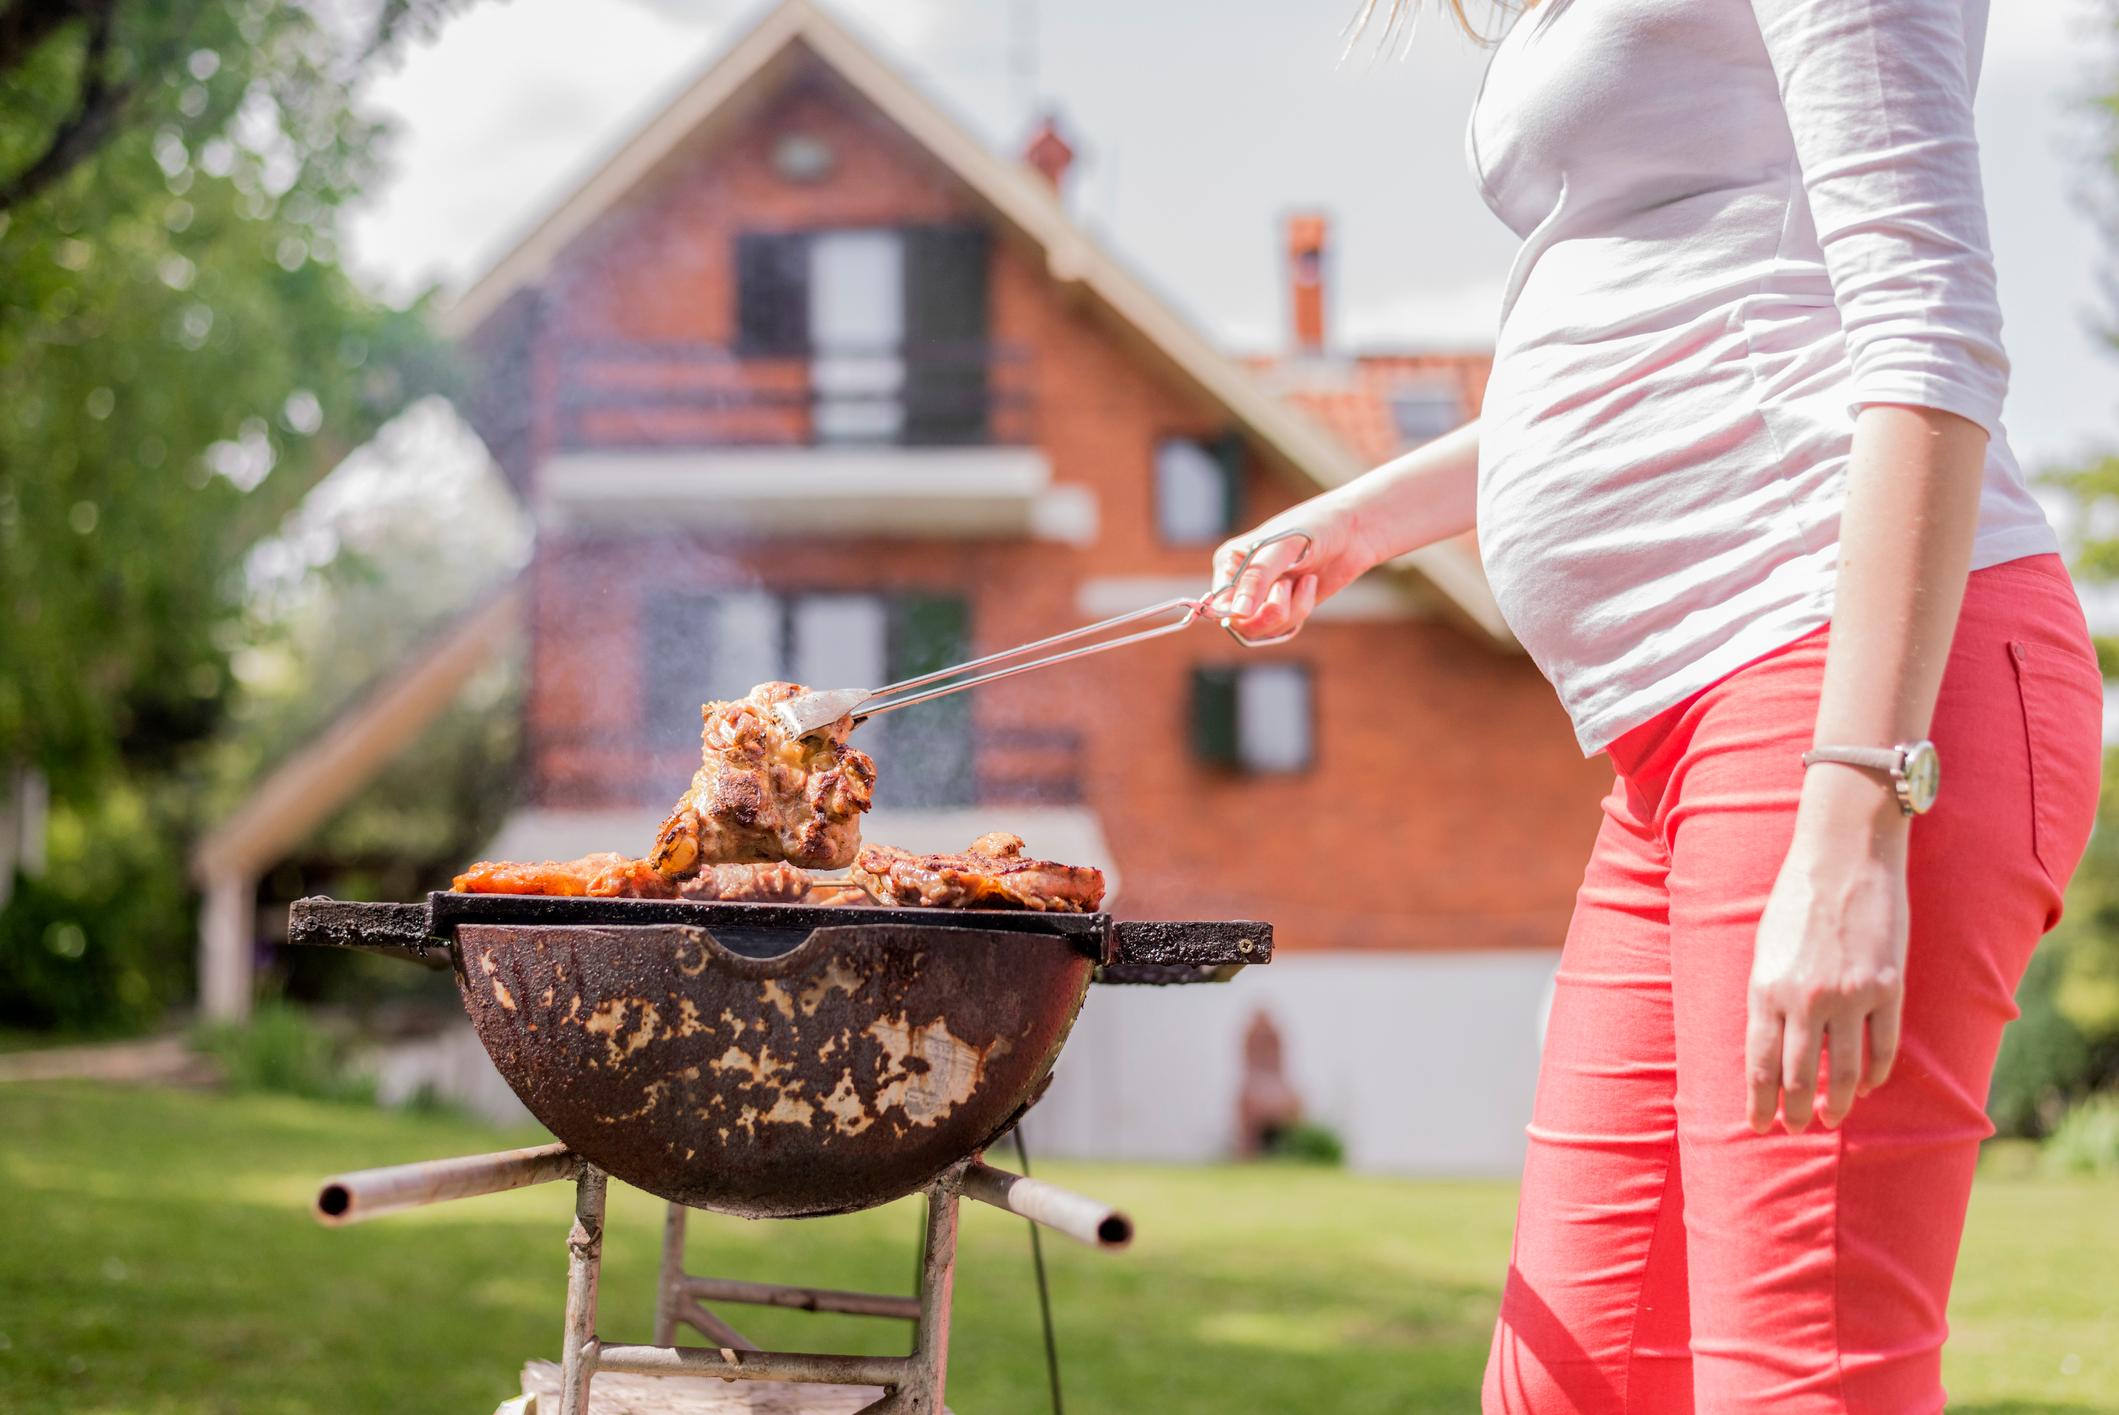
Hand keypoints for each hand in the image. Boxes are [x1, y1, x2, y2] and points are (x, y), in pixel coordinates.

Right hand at [1211, 494, 1376, 642]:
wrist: (1354, 529)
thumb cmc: (1315, 527)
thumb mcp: (1282, 548)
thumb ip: (1257, 580)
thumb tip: (1236, 613)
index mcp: (1230, 562)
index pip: (1218, 603)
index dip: (1237, 612)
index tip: (1255, 605)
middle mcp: (1242, 582)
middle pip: (1240, 623)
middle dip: (1268, 612)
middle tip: (1285, 588)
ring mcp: (1265, 596)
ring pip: (1264, 629)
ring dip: (1289, 610)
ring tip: (1304, 580)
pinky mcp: (1287, 607)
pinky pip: (1285, 627)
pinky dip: (1300, 610)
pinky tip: (1309, 585)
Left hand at [1745, 768, 1909, 1132]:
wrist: (1844, 858)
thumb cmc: (1796, 900)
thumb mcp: (1764, 949)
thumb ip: (1767, 996)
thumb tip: (1770, 1044)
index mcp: (1766, 990)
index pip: (1760, 1065)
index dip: (1759, 1102)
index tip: (1758, 1125)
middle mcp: (1806, 1000)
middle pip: (1799, 1077)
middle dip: (1795, 1111)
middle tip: (1795, 1129)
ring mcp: (1850, 997)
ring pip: (1844, 1071)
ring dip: (1837, 1102)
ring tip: (1831, 1118)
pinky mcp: (1888, 988)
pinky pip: (1882, 1046)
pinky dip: (1875, 1072)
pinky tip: (1867, 1085)